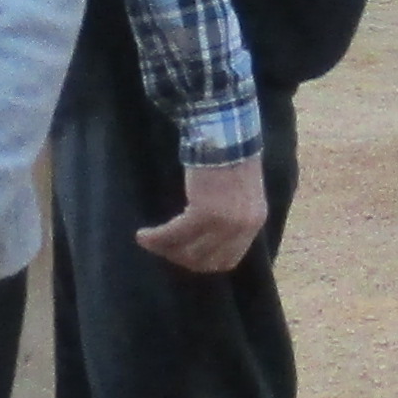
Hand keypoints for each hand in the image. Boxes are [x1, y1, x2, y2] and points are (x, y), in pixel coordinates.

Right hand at [135, 156, 267, 276]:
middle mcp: (241, 228)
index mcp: (253, 223)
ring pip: (188, 251)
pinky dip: (157, 237)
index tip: (183, 255)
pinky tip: (144, 234)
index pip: (228, 260)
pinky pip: (175, 234)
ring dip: (164, 250)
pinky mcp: (204, 213)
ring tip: (146, 241)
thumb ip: (230, 214)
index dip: (203, 263)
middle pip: (206, 260)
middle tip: (162, 250)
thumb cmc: (231, 157)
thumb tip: (206, 234)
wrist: (227, 134)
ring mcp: (224, 223)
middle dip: (180, 259)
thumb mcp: (240, 192)